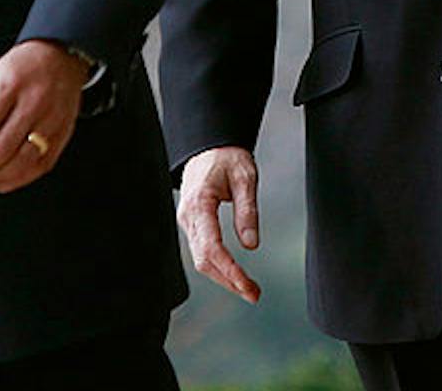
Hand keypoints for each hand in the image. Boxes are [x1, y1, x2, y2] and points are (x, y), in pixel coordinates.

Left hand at [0, 39, 88, 196]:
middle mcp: (34, 102)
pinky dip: (24, 177)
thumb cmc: (23, 66)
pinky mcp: (65, 130)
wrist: (63, 54)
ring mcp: (53, 118)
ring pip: (26, 157)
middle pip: (5, 144)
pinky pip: (45, 161)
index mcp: (12, 84)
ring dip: (1, 177)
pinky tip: (5, 183)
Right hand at [177, 147, 262, 302]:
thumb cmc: (227, 158)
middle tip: (255, 294)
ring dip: (224, 277)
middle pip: (204, 260)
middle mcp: (187, 216)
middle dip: (229, 281)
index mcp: (199, 204)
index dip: (230, 271)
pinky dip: (218, 266)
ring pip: (201, 259)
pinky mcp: (191, 224)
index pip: (212, 248)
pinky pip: (201, 251)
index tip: (248, 286)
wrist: (209, 146)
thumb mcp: (246, 178)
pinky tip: (234, 275)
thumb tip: (251, 245)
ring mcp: (186, 221)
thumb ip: (248, 211)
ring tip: (249, 289)